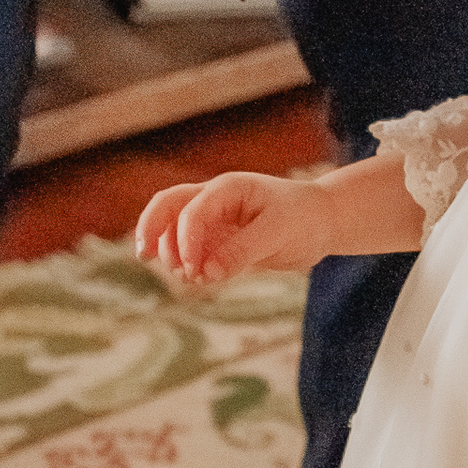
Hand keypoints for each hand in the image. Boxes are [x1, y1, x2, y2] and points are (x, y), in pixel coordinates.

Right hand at [136, 172, 336, 281]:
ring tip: (189, 277)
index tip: (194, 271)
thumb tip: (206, 273)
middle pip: (167, 205)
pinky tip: (196, 279)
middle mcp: (215, 200)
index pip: (191, 210)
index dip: (185, 241)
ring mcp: (214, 221)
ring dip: (170, 252)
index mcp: (228, 188)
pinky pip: (189, 250)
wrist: (322, 221)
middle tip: (145, 257)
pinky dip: (184, 263)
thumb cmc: (303, 218)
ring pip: (173, 229)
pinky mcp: (218, 241)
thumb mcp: (277, 233)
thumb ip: (242, 251)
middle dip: (151, 228)